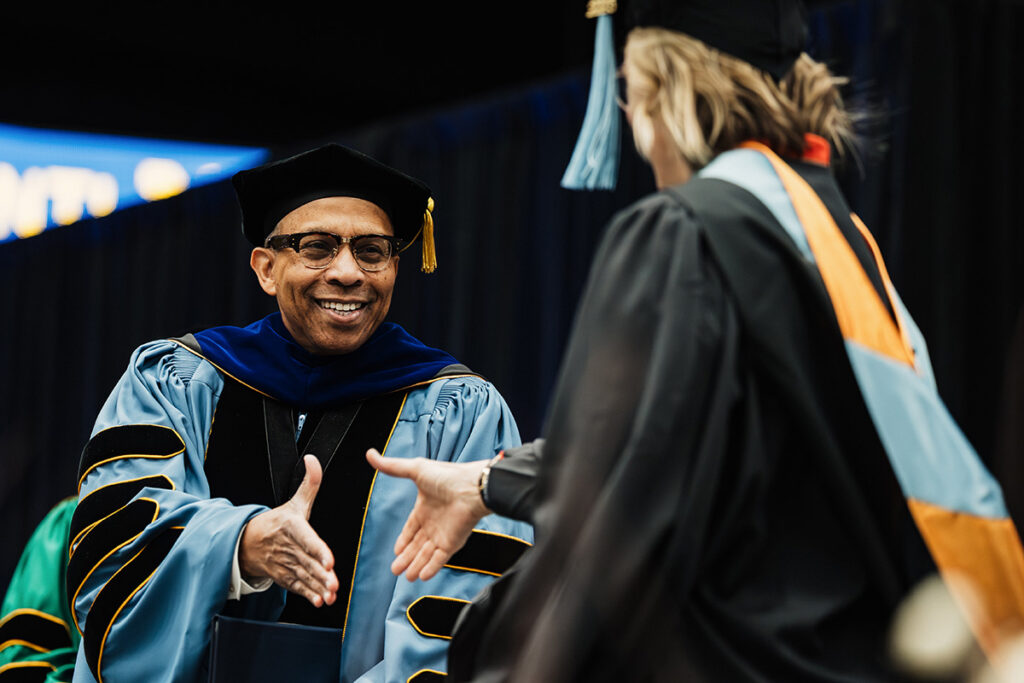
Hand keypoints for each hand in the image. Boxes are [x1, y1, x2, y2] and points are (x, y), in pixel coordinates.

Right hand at [239, 454, 338, 606]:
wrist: (246, 542)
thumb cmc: (277, 521)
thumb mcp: (294, 502)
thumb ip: (309, 483)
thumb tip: (312, 459)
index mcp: (291, 527)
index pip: (307, 539)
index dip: (318, 550)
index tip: (330, 561)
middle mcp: (287, 546)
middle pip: (306, 561)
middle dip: (321, 574)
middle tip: (334, 583)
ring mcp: (284, 563)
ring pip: (303, 576)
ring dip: (317, 587)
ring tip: (330, 595)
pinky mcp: (283, 576)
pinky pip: (295, 586)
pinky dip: (307, 594)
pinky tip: (319, 601)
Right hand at [366, 448, 490, 581]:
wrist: (472, 487)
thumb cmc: (447, 476)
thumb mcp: (415, 469)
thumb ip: (392, 466)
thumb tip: (370, 454)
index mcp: (424, 508)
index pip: (411, 528)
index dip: (403, 540)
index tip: (396, 551)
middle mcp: (434, 523)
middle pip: (416, 545)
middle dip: (406, 557)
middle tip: (395, 570)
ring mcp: (443, 534)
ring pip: (426, 555)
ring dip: (416, 565)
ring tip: (406, 577)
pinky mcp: (452, 543)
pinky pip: (439, 559)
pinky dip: (431, 568)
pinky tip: (422, 577)